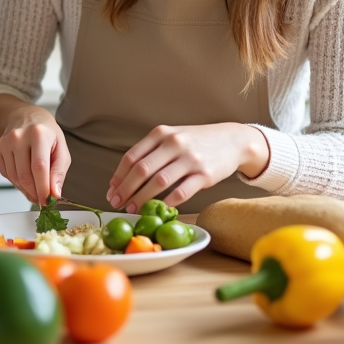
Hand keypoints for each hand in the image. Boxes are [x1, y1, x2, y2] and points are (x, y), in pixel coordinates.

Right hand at [0, 105, 69, 205]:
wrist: (27, 117)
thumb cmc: (46, 133)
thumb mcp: (61, 149)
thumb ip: (59, 172)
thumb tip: (54, 193)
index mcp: (38, 133)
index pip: (39, 167)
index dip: (43, 188)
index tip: (47, 201)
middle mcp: (19, 136)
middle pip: (25, 175)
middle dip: (35, 192)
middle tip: (42, 199)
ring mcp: (5, 142)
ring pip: (14, 177)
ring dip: (26, 189)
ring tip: (36, 188)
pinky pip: (7, 174)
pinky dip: (17, 182)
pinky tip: (26, 178)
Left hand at [106, 123, 269, 212]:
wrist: (232, 140)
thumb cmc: (195, 142)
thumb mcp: (171, 137)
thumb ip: (150, 152)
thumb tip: (123, 178)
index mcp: (161, 134)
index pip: (132, 157)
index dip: (119, 177)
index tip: (111, 191)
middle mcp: (174, 143)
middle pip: (142, 170)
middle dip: (126, 190)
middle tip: (117, 204)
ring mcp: (190, 159)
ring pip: (159, 182)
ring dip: (142, 198)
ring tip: (133, 209)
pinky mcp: (205, 174)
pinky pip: (182, 191)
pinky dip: (167, 202)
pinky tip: (159, 209)